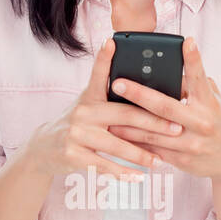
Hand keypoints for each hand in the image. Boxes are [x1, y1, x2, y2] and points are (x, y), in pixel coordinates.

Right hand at [26, 38, 184, 180]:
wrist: (44, 147)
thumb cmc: (77, 124)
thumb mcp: (87, 106)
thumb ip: (109, 98)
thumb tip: (146, 92)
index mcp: (89, 97)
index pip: (98, 74)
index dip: (104, 58)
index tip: (111, 42)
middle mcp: (82, 112)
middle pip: (124, 115)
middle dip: (154, 122)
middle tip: (176, 128)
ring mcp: (76, 134)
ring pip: (117, 144)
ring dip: (142, 154)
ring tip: (160, 161)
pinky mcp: (73, 155)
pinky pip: (104, 164)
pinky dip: (123, 172)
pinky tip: (138, 176)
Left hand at [106, 37, 220, 179]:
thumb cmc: (216, 120)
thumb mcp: (212, 100)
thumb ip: (193, 85)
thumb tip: (167, 68)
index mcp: (209, 102)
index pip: (200, 77)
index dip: (194, 59)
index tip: (187, 42)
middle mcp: (202, 122)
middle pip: (166, 107)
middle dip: (139, 95)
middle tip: (117, 83)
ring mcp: (192, 143)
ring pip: (153, 132)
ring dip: (127, 122)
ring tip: (107, 112)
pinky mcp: (182, 159)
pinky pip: (152, 149)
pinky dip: (134, 142)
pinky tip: (117, 135)